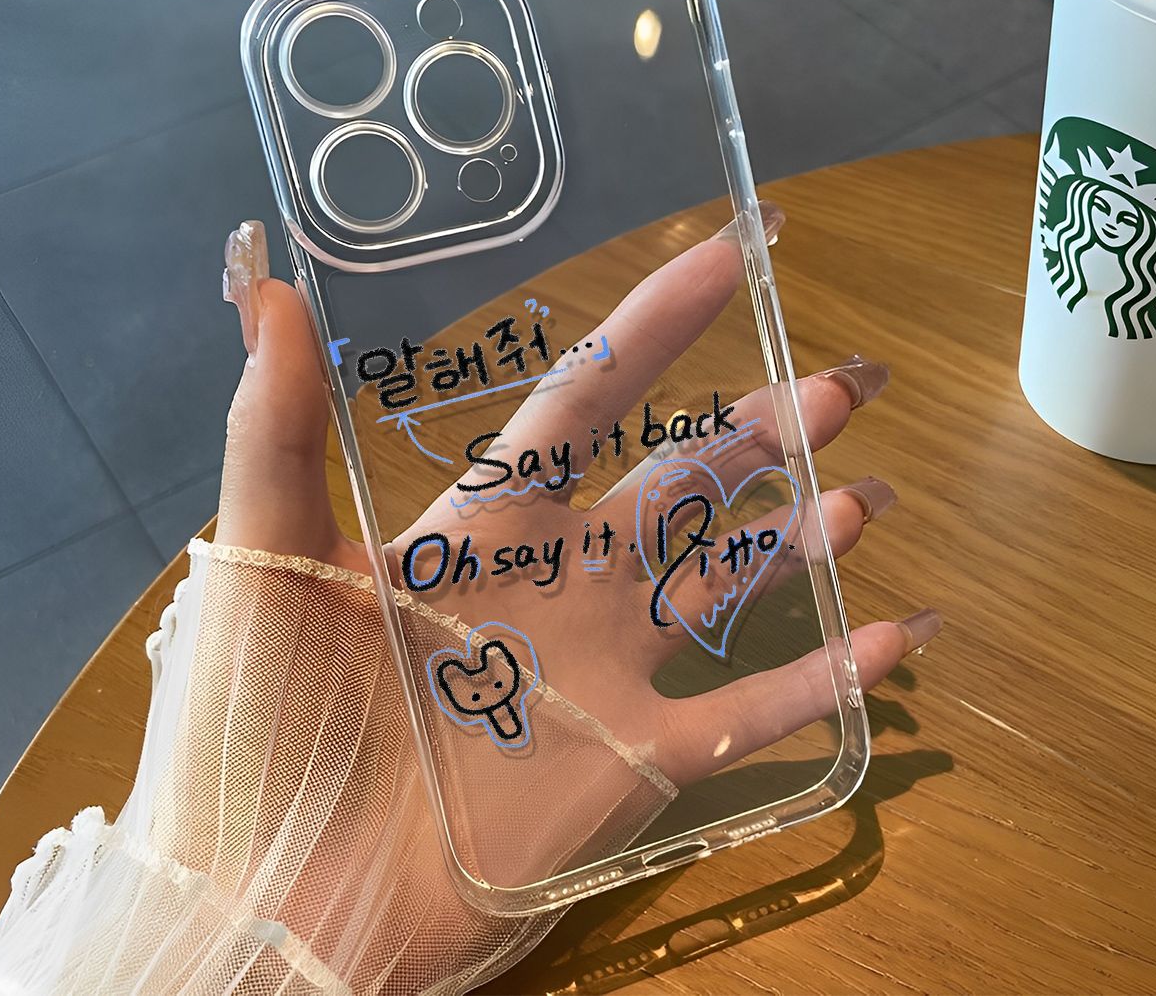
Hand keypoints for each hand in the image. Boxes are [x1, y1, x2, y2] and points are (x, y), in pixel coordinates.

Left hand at [218, 209, 940, 791]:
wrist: (281, 900)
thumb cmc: (263, 723)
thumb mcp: (267, 561)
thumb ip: (277, 429)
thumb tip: (272, 288)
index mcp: (483, 525)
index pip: (586, 403)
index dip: (655, 329)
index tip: (730, 257)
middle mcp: (559, 583)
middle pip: (681, 485)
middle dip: (761, 431)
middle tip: (840, 383)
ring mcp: (607, 673)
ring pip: (724, 585)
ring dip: (796, 535)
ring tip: (865, 491)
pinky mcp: (637, 765)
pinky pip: (751, 716)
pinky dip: (822, 680)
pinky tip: (892, 636)